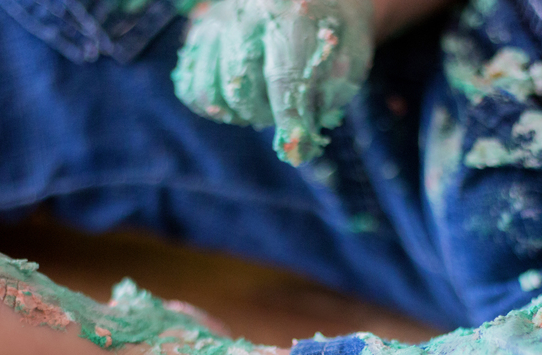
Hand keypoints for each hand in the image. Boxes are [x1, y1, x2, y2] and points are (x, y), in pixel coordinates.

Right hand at [173, 0, 374, 165]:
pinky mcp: (201, 34)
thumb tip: (305, 132)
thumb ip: (334, 89)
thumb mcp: (351, 53)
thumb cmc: (332, 30)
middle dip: (264, 116)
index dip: (290, 122)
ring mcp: (218, 26)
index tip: (299, 149)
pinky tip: (235, 103)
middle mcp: (247, 18)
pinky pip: (190, 87)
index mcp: (291, 18)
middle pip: (241, 88)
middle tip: (282, 114)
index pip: (284, 79)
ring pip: (210, 92)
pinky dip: (211, 107)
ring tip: (259, 107)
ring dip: (237, 114)